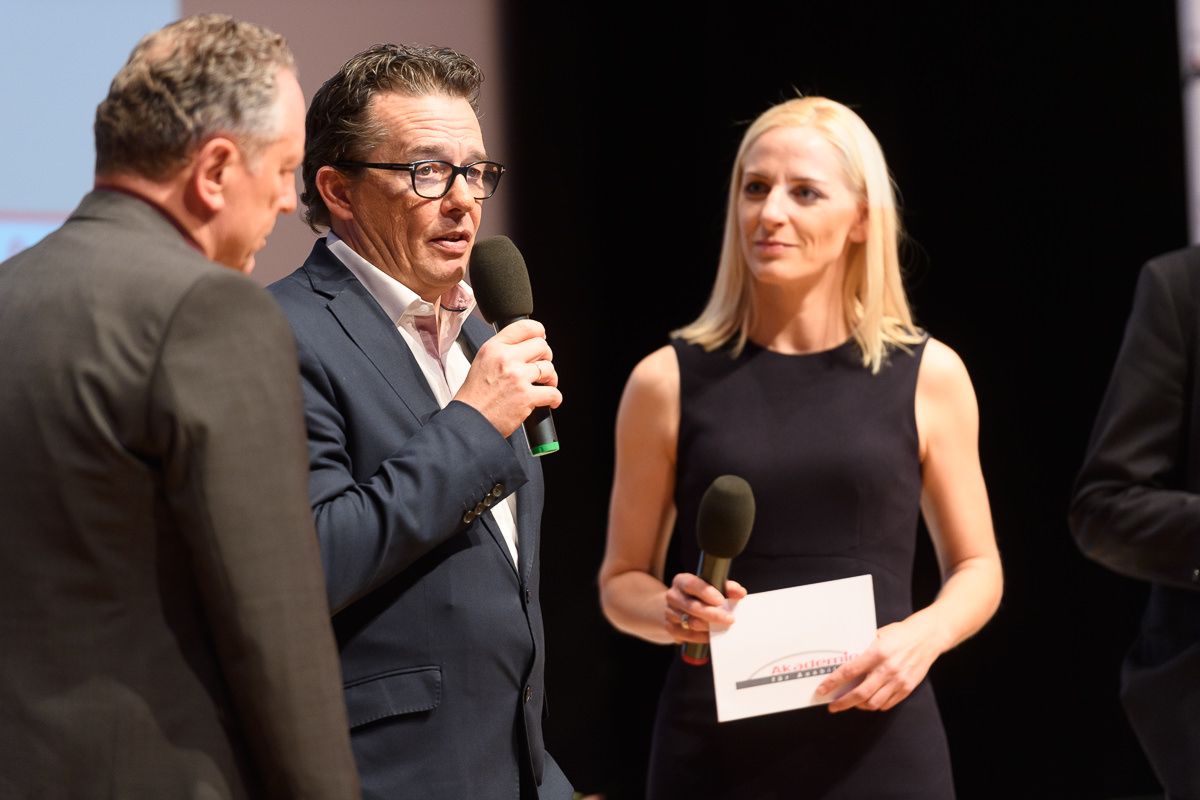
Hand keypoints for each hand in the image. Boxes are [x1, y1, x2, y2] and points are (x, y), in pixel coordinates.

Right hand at [454, 319, 561, 436]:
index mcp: (494, 348)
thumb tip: (527, 346)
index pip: (524, 327)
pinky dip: (555, 398)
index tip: (542, 338)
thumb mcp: (482, 362)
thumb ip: (502, 351)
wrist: (470, 421)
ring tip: (545, 385)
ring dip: (551, 378)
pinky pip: (553, 393)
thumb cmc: (475, 396)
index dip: (539, 331)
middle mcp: (506, 359)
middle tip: (542, 367)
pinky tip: (550, 400)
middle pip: (541, 346)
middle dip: (546, 356)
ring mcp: (517, 377)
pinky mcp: (526, 396)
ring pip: (549, 368)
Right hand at [663, 572, 746, 644]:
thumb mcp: (711, 586)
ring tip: (723, 627)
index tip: (721, 600)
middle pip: (692, 607)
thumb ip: (726, 587)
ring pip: (691, 623)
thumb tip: (740, 593)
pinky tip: (712, 635)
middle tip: (729, 619)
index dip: (706, 593)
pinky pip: (689, 636)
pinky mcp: (671, 628)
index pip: (691, 584)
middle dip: (713, 614)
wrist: (678, 606)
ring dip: (709, 626)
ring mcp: (669, 613)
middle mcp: (673, 596)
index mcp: (681, 581)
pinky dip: (703, 637)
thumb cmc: (699, 595)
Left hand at [815, 616, 942, 712]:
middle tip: (833, 706)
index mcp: (877, 653)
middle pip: (860, 693)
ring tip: (851, 703)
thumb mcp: (878, 635)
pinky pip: (887, 703)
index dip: (833, 683)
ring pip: (873, 702)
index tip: (822, 690)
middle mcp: (887, 669)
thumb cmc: (901, 633)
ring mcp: (899, 680)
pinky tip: (868, 701)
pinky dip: (875, 705)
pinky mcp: (908, 688)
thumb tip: (844, 661)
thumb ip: (863, 649)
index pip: (849, 671)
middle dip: (842, 703)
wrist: (928, 637)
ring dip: (858, 706)